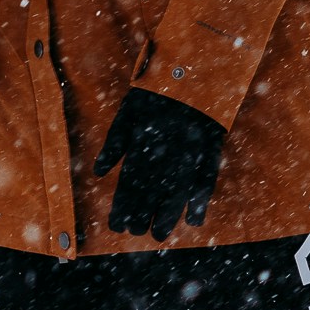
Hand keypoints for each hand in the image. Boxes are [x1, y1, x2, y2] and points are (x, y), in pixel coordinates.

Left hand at [92, 87, 225, 240]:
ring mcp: (189, 159)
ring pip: (176, 198)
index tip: (116, 226)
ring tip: (159, 235)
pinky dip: (198, 205)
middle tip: (137, 230)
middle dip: (142, 218)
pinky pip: (204, 186)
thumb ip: (114, 145)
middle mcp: (164, 160)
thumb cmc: (153, 94)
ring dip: (167, 219)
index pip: (129, 189)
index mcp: (141, 151)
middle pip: (151, 198)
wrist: (188, 74)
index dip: (123, 210)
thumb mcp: (126, 114)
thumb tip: (99, 173)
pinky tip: (193, 221)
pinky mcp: (210, 154)